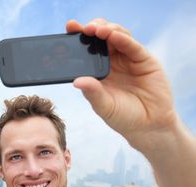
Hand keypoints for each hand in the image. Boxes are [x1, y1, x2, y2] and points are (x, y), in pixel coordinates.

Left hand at [67, 18, 177, 146]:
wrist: (149, 125)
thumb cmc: (123, 117)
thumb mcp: (104, 106)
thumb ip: (93, 93)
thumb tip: (77, 81)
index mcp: (98, 71)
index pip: (87, 49)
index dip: (79, 38)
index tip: (69, 29)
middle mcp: (112, 62)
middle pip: (101, 37)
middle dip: (91, 29)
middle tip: (82, 28)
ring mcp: (128, 59)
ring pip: (117, 36)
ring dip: (106, 30)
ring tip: (96, 30)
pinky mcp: (144, 59)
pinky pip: (132, 45)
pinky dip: (122, 38)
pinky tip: (113, 35)